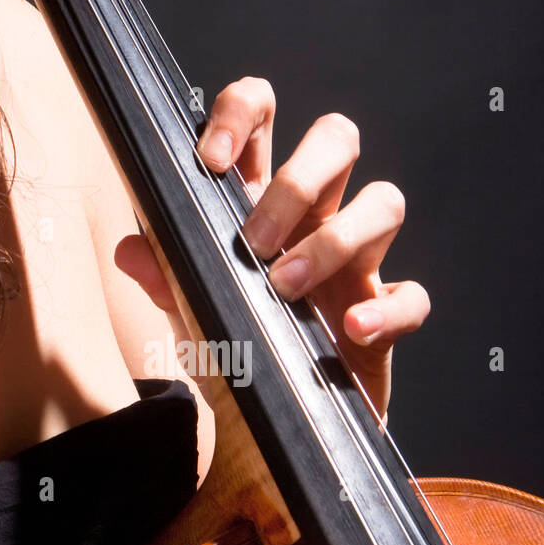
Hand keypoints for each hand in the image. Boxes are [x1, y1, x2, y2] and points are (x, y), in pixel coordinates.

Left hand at [116, 77, 429, 421]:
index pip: (264, 120)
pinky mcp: (387, 316)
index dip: (243, 113)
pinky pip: (411, 297)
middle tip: (254, 242)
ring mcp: (358, 264)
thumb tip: (132, 250)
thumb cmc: (238, 354)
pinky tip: (350, 329)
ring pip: (385, 202)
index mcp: (263, 202)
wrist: (271, 431)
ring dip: (333, 240)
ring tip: (286, 288)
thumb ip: (165, 280)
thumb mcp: (191, 315)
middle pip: (338, 140)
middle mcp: (316, 219)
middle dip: (298, 180)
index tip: (213, 158)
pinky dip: (385, 310)